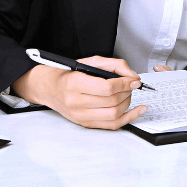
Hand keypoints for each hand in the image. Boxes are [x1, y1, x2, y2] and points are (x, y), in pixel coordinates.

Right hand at [12, 56, 145, 129]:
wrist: (49, 88)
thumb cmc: (68, 74)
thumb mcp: (89, 61)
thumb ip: (114, 65)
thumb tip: (132, 76)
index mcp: (75, 84)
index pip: (107, 88)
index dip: (125, 83)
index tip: (134, 80)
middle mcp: (76, 102)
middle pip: (111, 101)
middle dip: (127, 92)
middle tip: (131, 85)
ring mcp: (80, 116)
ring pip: (113, 114)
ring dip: (127, 103)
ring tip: (128, 93)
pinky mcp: (85, 124)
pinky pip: (111, 125)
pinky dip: (128, 118)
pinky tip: (138, 111)